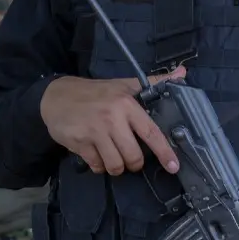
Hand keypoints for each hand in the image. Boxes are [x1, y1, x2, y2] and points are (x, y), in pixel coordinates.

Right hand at [40, 66, 186, 175]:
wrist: (56, 95)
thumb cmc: (96, 92)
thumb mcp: (124, 84)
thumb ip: (154, 82)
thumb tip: (182, 73)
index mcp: (127, 104)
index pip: (151, 132)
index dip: (164, 152)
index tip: (173, 166)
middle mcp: (112, 118)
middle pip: (133, 156)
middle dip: (134, 163)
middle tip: (130, 157)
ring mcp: (94, 132)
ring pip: (115, 165)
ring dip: (117, 167)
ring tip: (114, 157)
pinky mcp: (79, 143)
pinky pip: (97, 166)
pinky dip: (100, 166)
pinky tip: (98, 155)